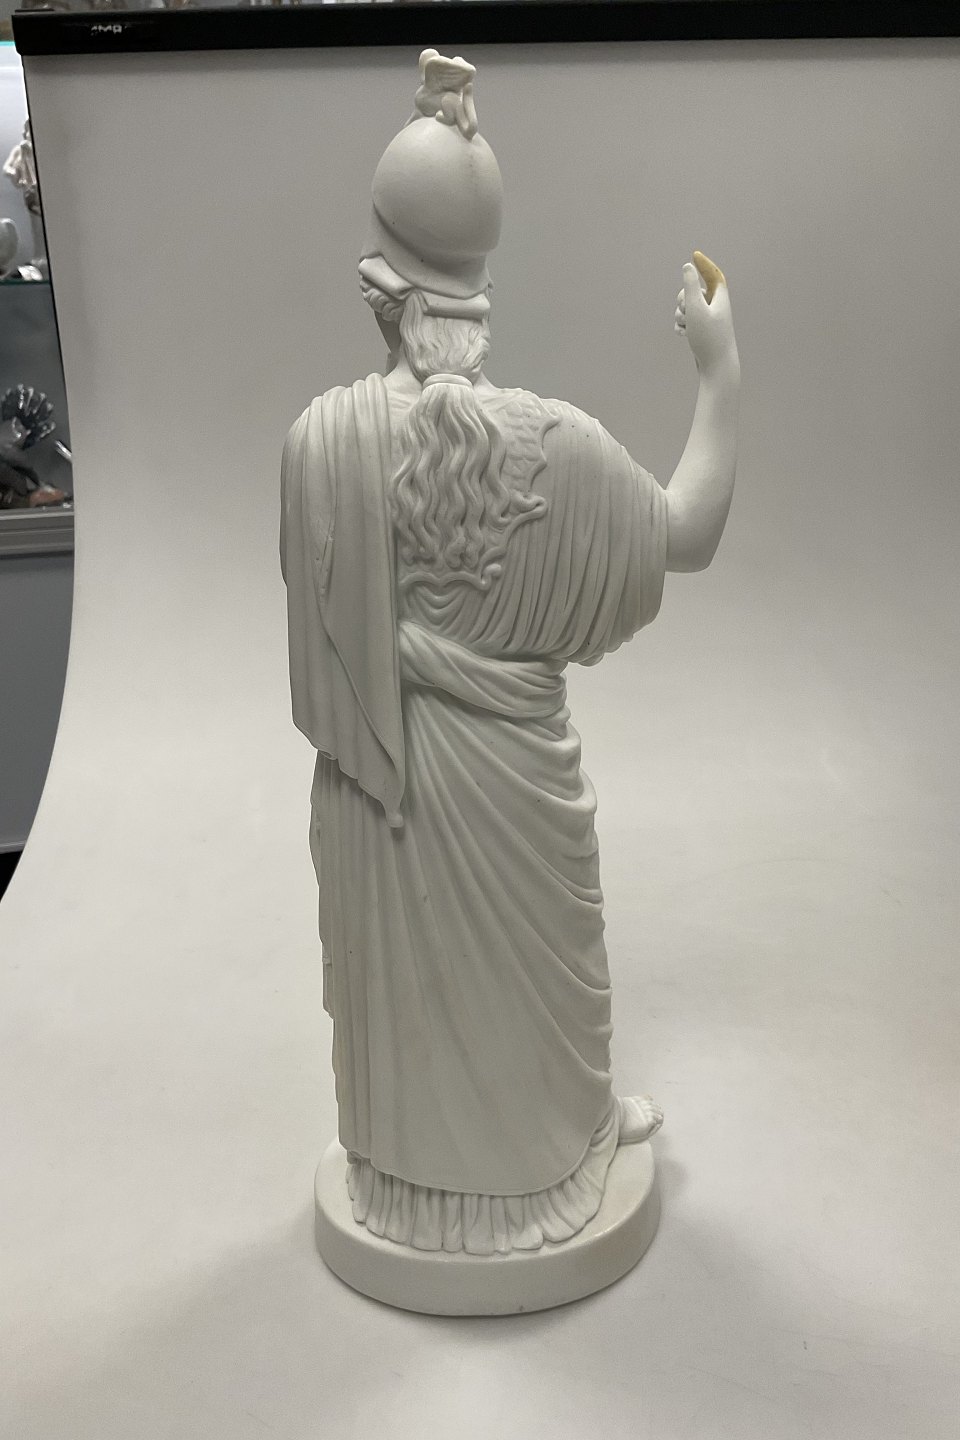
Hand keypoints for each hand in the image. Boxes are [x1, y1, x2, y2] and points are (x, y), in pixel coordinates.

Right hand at [674, 251, 738, 376]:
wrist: (716, 367)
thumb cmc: (708, 338)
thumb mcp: (696, 308)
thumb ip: (690, 286)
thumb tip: (688, 267)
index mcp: (719, 297)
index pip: (712, 274)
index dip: (703, 264)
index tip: (695, 254)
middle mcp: (716, 306)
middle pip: (693, 291)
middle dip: (683, 299)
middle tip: (686, 311)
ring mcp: (709, 319)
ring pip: (687, 308)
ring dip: (681, 315)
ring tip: (687, 328)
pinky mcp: (702, 331)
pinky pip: (686, 322)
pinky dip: (682, 326)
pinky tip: (683, 335)